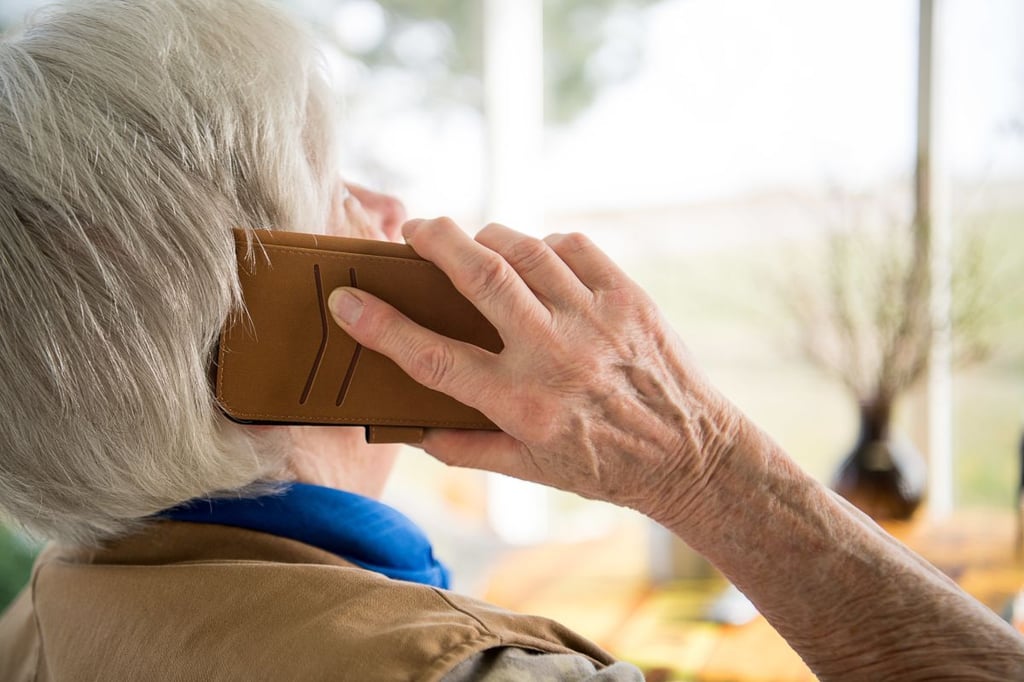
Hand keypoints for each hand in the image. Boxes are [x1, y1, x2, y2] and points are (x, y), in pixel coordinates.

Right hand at [327, 218, 737, 514]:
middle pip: (480, 275)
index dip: (381, 326)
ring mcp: (594, 320)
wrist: (690, 457)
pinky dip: (547, 245)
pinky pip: (574, 247)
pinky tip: (539, 260)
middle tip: (412, 229)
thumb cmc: (605, 467)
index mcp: (520, 404)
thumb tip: (412, 432)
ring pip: (526, 251)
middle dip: (435, 240)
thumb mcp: (531, 471)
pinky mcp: (627, 298)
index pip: (433, 357)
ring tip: (474, 244)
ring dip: (489, 239)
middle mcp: (554, 355)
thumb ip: (467, 449)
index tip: (346, 299)